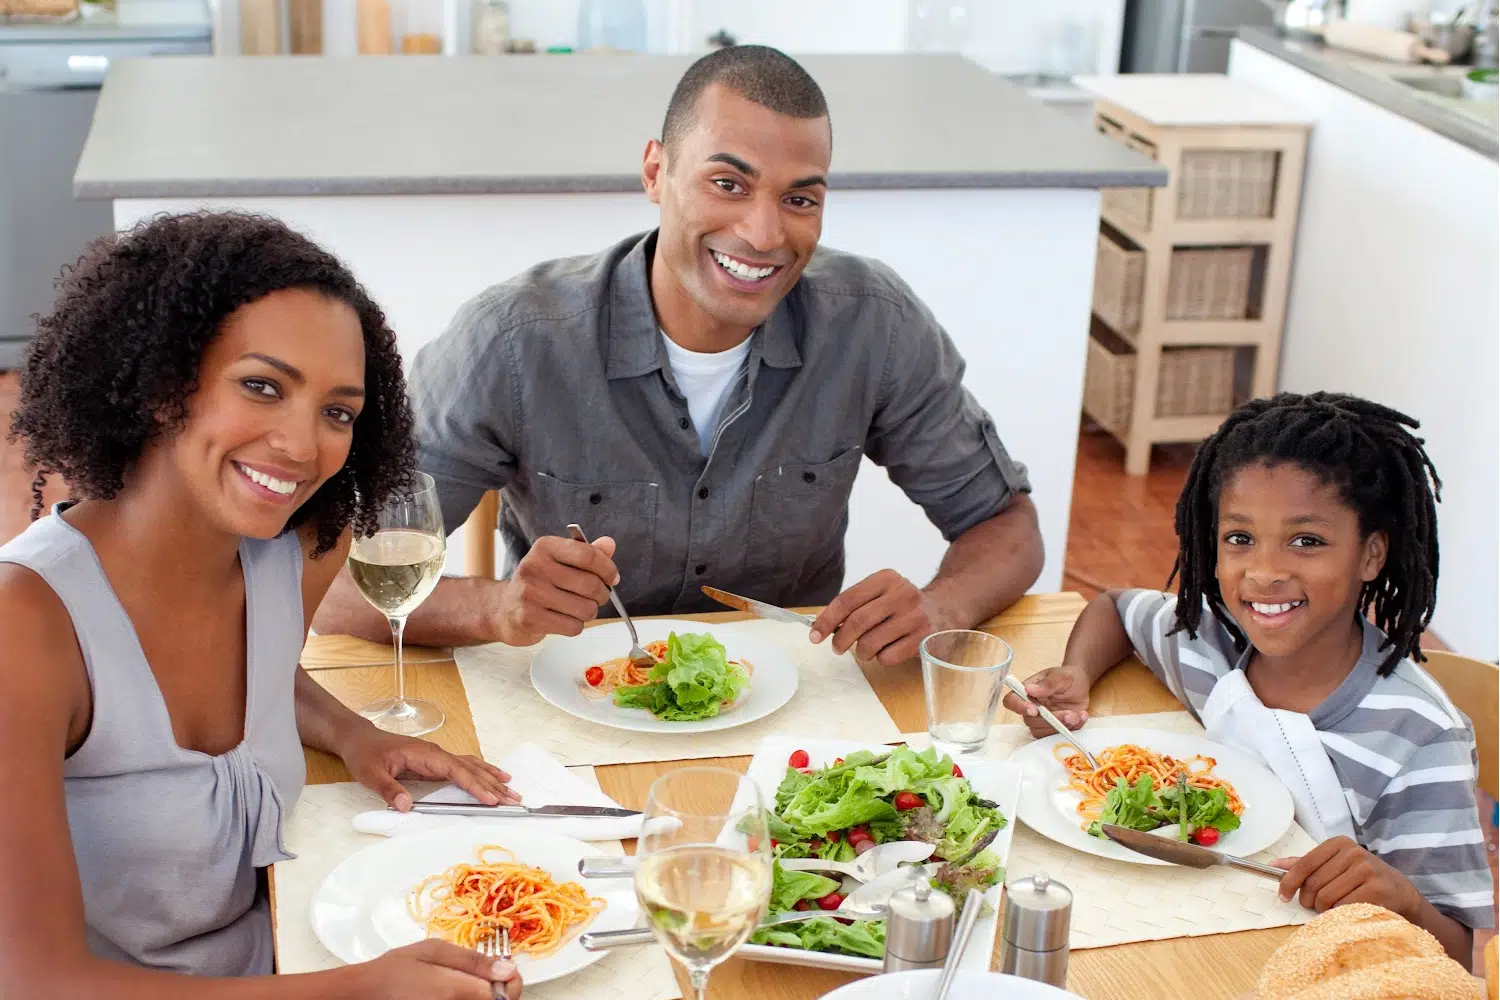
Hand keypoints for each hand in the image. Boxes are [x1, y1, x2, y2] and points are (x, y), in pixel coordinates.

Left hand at [341, 725, 519, 810]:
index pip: (457, 771)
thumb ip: (389, 790)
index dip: (475, 786)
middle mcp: (437, 754)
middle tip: (514, 799)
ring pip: (472, 767)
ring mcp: (438, 757)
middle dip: (493, 785)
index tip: (491, 799)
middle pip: (471, 769)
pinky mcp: (436, 762)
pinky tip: (494, 777)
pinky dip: (482, 773)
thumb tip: (406, 806)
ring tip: (512, 790)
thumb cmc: (365, 754)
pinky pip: (465, 767)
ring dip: (492, 779)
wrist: (359, 739)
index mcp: (426, 755)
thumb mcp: (371, 774)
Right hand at [357, 939, 521, 999]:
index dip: (510, 981)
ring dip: (483, 997)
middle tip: (486, 977)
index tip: (503, 972)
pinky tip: (455, 993)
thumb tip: (507, 968)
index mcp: (456, 990)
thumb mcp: (434, 951)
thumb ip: (473, 960)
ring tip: (463, 984)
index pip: (506, 993)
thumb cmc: (395, 970)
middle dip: (497, 990)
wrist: (365, 993)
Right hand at [496, 534, 618, 645]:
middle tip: (598, 597)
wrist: (504, 608)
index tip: (613, 578)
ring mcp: (530, 593)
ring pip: (585, 609)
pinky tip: (564, 620)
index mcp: (544, 547)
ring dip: (589, 612)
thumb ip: (586, 553)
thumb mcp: (560, 561)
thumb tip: (609, 544)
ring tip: (579, 609)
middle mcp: (534, 566)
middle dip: (601, 595)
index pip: (588, 555)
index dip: (608, 568)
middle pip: (590, 584)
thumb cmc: (539, 583)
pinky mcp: (529, 618)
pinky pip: (573, 626)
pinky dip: (575, 626)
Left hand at [809, 569, 948, 666]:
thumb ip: (853, 605)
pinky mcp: (924, 638)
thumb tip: (820, 625)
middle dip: (841, 640)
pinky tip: (889, 650)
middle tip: (837, 648)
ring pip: (870, 643)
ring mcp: (915, 616)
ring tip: (867, 649)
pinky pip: (888, 657)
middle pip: (857, 622)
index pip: (847, 600)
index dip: (826, 620)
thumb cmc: (902, 605)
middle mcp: (902, 594)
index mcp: (886, 578)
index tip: (814, 635)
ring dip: (862, 652)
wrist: (945, 609)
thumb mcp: (881, 594)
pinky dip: (881, 659)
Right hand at [1000, 665, 1090, 738]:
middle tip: (1069, 714)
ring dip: (1061, 726)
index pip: (1011, 701)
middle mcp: (1030, 708)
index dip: (1019, 707)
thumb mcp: (1061, 676)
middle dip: (1051, 720)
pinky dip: (1072, 729)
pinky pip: (1057, 736)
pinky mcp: (1053, 729)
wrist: (1081, 685)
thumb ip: (1047, 683)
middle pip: (1029, 721)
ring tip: (1076, 715)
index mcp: (1026, 692)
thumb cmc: (1068, 677)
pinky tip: (1081, 716)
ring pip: (1042, 732)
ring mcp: (1042, 721)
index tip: (1035, 710)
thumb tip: (1028, 689)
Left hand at [1273, 836, 1422, 920]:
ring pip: (1326, 897)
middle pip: (1314, 884)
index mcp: (1339, 844)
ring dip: (1324, 909)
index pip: (1304, 864)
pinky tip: (1346, 911)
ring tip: (1333, 908)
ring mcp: (1367, 870)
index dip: (1289, 882)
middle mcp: (1353, 853)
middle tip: (1313, 906)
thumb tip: (1274, 864)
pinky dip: (1339, 914)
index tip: (1283, 896)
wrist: (1401, 892)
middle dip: (1308, 900)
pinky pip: (1344, 907)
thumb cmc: (1362, 879)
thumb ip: (1305, 864)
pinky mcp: (1377, 889)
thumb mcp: (1335, 865)